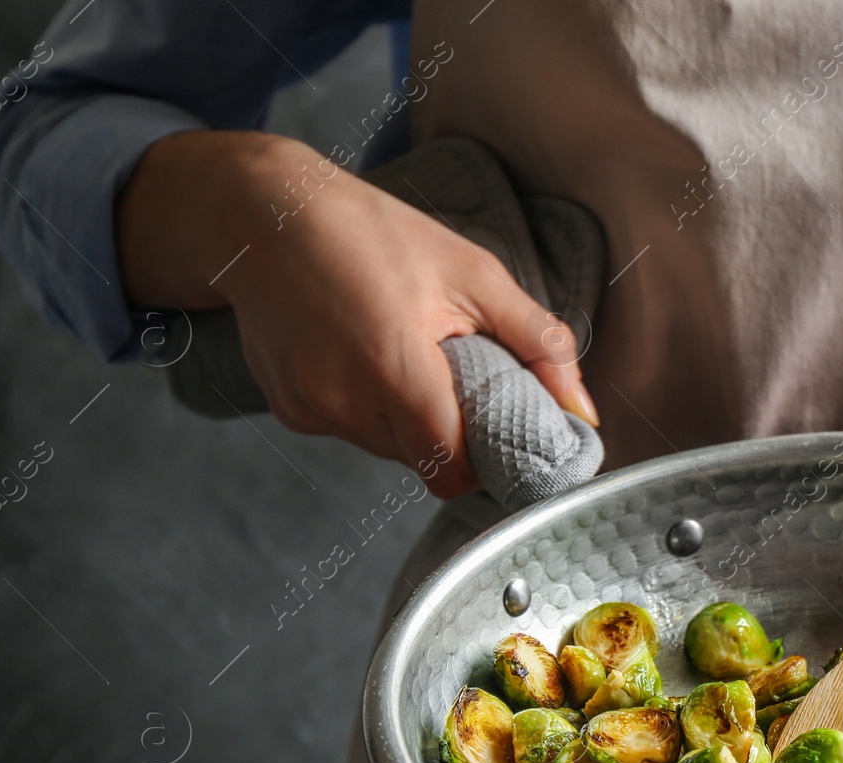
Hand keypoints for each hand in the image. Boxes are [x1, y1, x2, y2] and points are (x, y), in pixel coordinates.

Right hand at [117, 130, 596, 497]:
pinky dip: (369, 405)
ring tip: (406, 353)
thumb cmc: (371, 233)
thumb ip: (536, 343)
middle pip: (423, 461)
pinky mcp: (288, 409)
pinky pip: (350, 428)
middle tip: (458, 376)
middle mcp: (347, 403)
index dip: (484, 461)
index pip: (453, 470)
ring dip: (410, 419)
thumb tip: (582, 407)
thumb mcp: (472, 272)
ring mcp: (312, 410)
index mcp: (397, 371)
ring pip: (387, 448)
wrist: (260, 213)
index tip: (503, 432)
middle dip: (451, 433)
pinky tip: (362, 352)